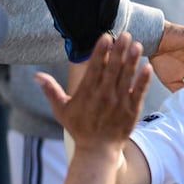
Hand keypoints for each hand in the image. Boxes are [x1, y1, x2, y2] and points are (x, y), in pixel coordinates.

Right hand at [35, 32, 150, 151]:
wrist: (98, 150)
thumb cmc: (80, 128)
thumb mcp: (62, 110)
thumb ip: (51, 91)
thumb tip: (36, 76)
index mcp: (87, 93)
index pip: (95, 68)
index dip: (101, 51)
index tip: (106, 37)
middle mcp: (104, 95)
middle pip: (113, 69)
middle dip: (119, 50)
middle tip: (125, 34)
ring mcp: (119, 102)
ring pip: (127, 77)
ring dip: (132, 60)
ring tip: (137, 45)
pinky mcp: (132, 110)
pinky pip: (139, 92)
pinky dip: (144, 80)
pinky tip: (147, 67)